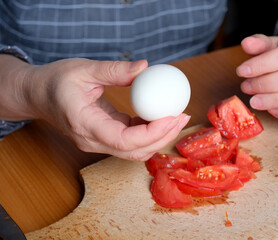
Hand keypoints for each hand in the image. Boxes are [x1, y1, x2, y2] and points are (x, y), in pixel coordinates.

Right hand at [25, 59, 189, 160]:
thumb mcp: (83, 69)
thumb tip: (145, 68)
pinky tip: (160, 115)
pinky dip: (149, 132)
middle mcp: (92, 141)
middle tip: (183, 115)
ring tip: (177, 116)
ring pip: (135, 151)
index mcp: (85, 125)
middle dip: (163, 137)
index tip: (172, 116)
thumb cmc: (56, 81)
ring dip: (159, 137)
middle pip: (134, 151)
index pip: (124, 140)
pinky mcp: (104, 138)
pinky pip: (131, 142)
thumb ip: (114, 70)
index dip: (152, 133)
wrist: (38, 95)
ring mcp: (98, 142)